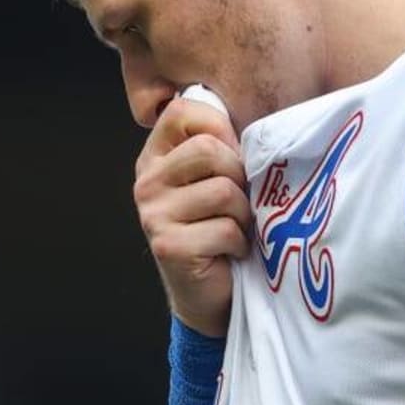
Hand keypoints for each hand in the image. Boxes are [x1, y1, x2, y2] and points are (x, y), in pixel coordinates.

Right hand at [133, 97, 249, 336]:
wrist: (211, 294)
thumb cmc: (223, 228)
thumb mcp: (219, 178)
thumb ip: (223, 145)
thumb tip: (258, 120)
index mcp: (156, 157)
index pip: (182, 111)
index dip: (220, 126)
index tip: (234, 155)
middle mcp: (146, 181)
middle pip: (208, 150)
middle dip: (239, 177)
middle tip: (240, 202)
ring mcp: (152, 214)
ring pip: (223, 190)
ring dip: (243, 214)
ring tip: (236, 228)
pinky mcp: (167, 245)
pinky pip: (224, 228)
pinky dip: (238, 242)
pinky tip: (229, 252)